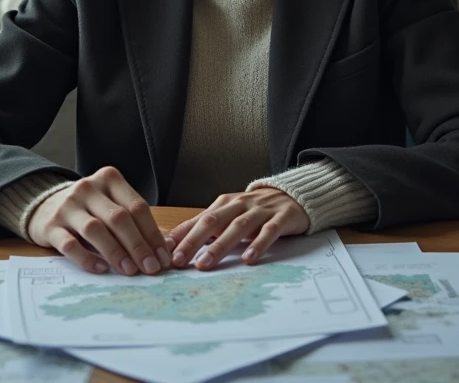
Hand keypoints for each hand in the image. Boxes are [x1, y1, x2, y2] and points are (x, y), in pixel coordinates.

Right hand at [28, 166, 171, 275]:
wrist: (44, 206)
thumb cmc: (89, 209)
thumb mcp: (112, 206)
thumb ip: (137, 222)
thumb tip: (168, 247)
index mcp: (109, 180)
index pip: (137, 206)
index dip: (152, 233)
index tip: (163, 257)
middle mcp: (88, 188)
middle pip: (118, 217)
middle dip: (137, 245)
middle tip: (150, 268)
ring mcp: (67, 206)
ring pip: (96, 229)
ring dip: (116, 252)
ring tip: (130, 271)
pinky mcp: (50, 226)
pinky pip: (70, 244)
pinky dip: (87, 258)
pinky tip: (101, 268)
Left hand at [166, 188, 309, 270]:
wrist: (293, 195)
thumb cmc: (255, 210)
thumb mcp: (230, 215)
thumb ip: (206, 227)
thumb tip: (175, 244)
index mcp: (224, 204)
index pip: (198, 220)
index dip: (181, 236)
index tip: (164, 253)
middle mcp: (240, 205)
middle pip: (213, 222)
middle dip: (193, 241)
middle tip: (178, 261)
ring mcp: (261, 210)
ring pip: (238, 227)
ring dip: (220, 245)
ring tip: (205, 263)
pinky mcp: (282, 218)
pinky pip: (269, 231)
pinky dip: (258, 243)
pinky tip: (248, 258)